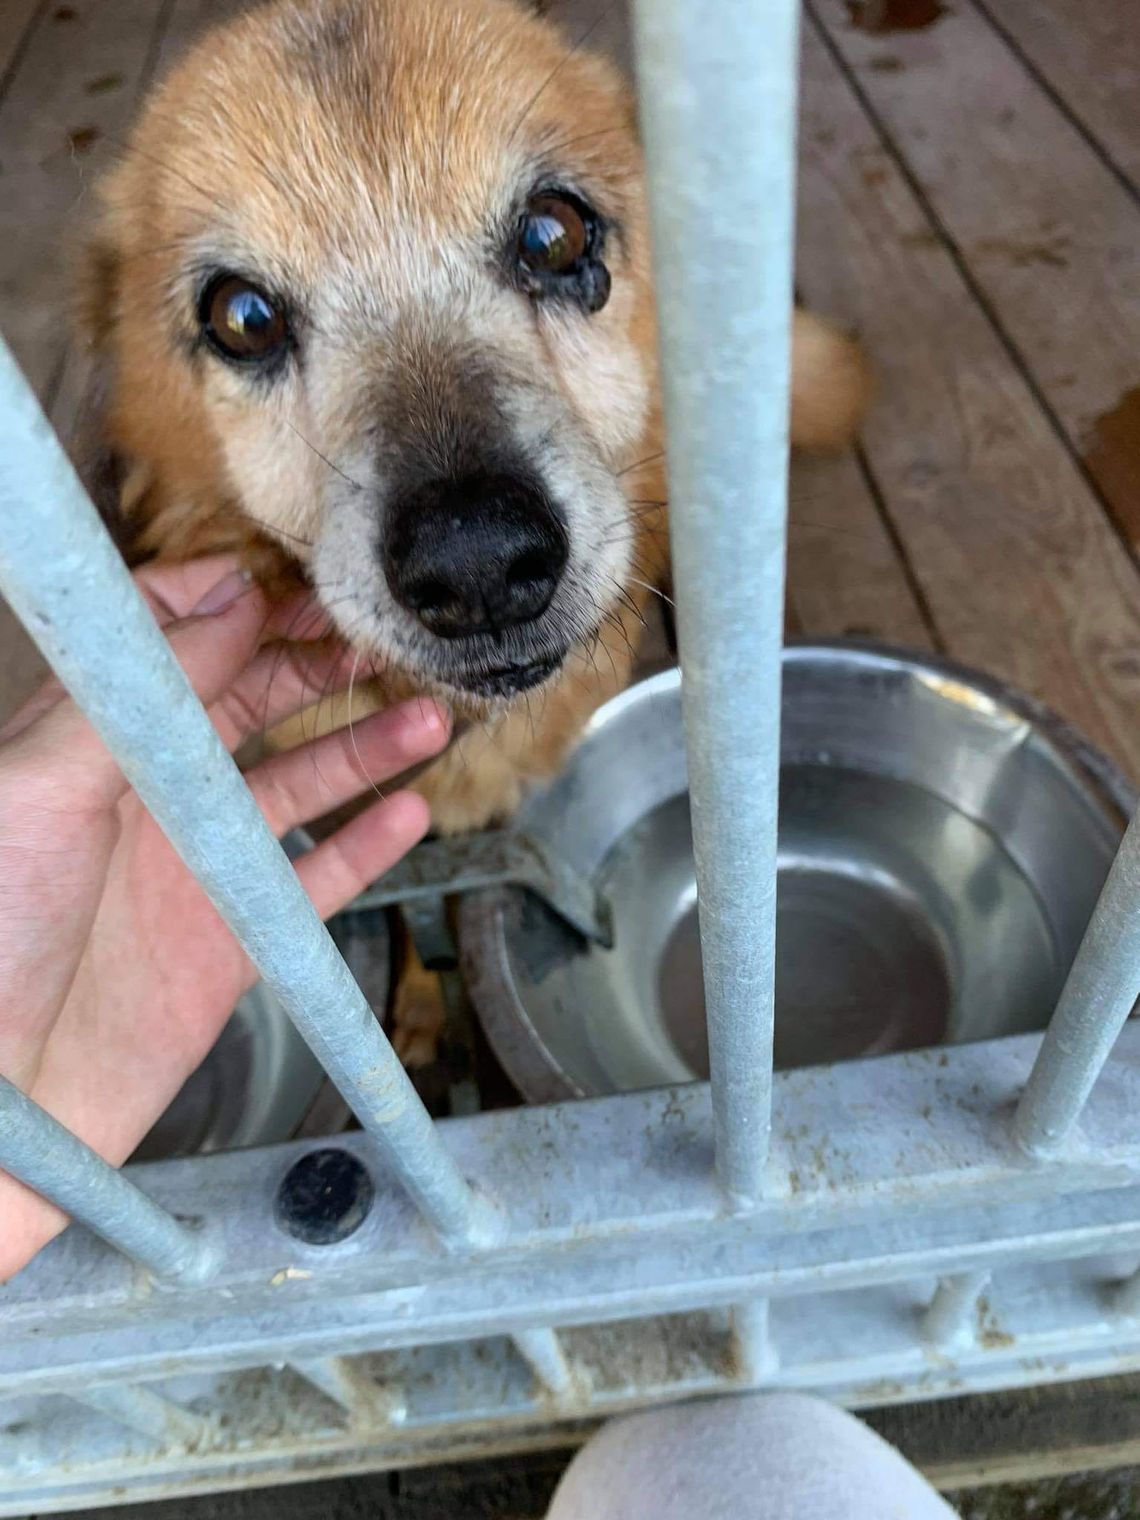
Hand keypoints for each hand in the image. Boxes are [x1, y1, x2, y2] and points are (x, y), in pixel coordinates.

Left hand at [0, 555, 447, 1279]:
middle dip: (316, 665)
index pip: (168, 645)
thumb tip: (224, 605)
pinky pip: (316, 880)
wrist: (0, 1104)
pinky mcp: (235, 940)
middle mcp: (149, 793)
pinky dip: (366, 844)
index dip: (230, 604)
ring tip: (429, 717)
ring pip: (299, 785)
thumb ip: (141, 695)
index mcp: (91, 743)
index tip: (295, 581)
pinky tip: (409, 811)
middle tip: (384, 642)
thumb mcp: (44, 786)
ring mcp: (197, 866)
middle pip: (250, 703)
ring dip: (365, 747)